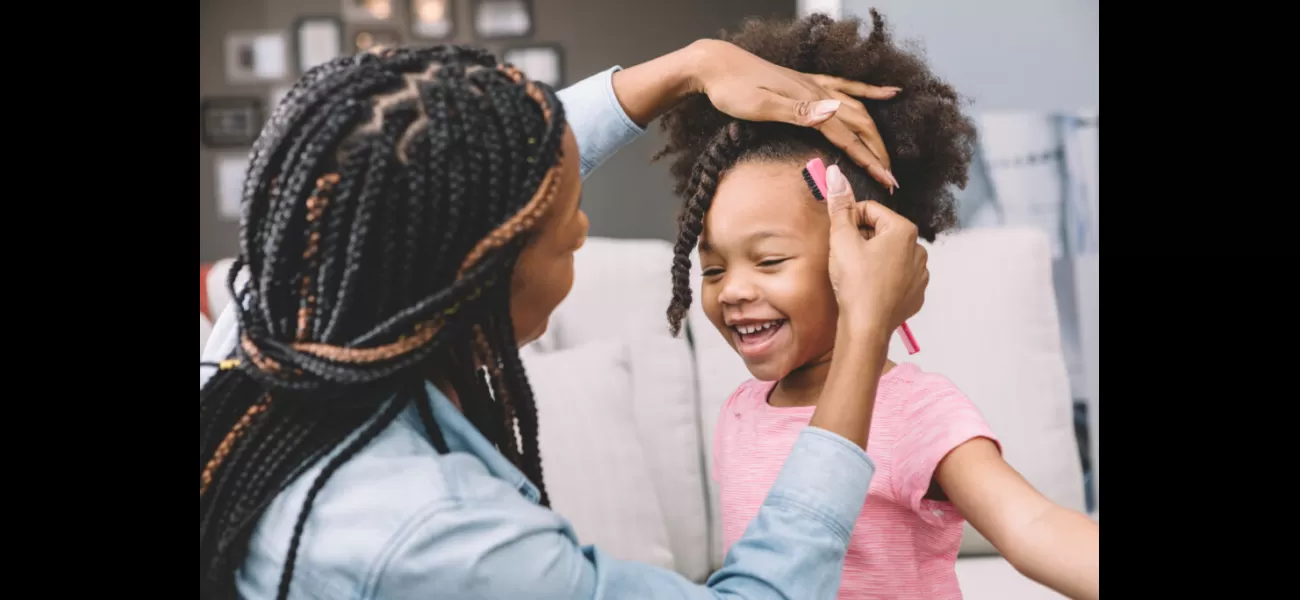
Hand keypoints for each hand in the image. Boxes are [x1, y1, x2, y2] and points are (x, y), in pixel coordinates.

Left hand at [686, 39, 901, 190]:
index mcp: (810, 102)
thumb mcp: (761, 105)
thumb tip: (834, 114)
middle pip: (859, 125)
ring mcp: (814, 86)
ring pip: (857, 110)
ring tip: (887, 155)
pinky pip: (846, 86)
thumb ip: (798, 111)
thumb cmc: (732, 89)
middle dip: (877, 153)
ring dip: (875, 134)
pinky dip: (869, 91)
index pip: (848, 137)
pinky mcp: (807, 83)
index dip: (869, 161)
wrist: (716, 65)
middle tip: (891, 179)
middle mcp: (818, 93)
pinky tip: (888, 93)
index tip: (887, 182)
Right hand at [824, 164, 927, 332]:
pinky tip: (870, 288)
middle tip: (846, 258)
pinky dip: (884, 278)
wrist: (867, 327)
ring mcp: (920, 273)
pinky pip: (898, 276)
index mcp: (904, 230)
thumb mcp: (842, 239)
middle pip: (882, 232)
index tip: (840, 237)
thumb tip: (834, 174)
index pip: (870, 211)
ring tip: (857, 275)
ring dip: (873, 258)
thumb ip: (840, 205)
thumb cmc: (855, 283)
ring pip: (890, 254)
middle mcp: (918, 248)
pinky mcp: (917, 293)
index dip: (850, 221)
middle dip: (863, 240)